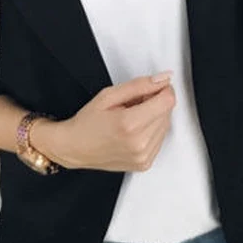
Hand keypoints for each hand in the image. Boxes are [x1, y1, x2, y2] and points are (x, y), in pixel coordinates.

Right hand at [47, 75, 176, 172]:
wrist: (74, 148)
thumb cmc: (87, 122)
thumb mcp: (109, 95)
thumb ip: (140, 85)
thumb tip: (164, 78)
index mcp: (130, 125)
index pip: (167, 101)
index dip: (162, 89)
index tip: (153, 87)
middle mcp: (139, 144)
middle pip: (167, 113)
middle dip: (156, 102)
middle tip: (135, 102)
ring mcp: (143, 157)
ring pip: (166, 126)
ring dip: (154, 117)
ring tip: (132, 117)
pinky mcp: (144, 164)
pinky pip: (160, 140)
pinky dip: (151, 131)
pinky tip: (134, 130)